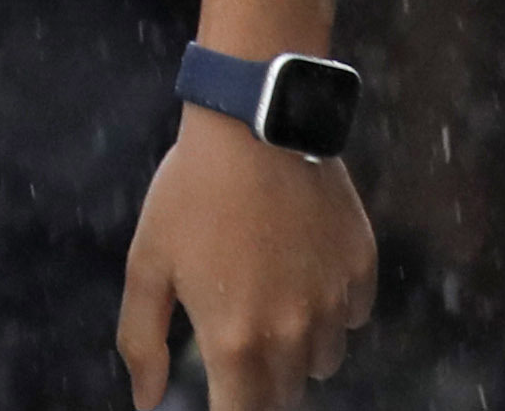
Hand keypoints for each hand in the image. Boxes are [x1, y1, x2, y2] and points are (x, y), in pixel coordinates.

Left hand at [119, 106, 376, 408]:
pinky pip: (353, 316)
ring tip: (268, 288)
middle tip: (236, 325)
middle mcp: (293, 335)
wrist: (254, 120)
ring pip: (323, 360)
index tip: (221, 395)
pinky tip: (301, 262)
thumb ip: (142, 342)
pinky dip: (332, 305)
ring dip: (298, 345)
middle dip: (259, 379)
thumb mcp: (147, 264)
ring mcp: (334, 304)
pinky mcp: (362, 270)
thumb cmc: (191, 192)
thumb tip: (146, 402)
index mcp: (236, 342)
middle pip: (284, 396)